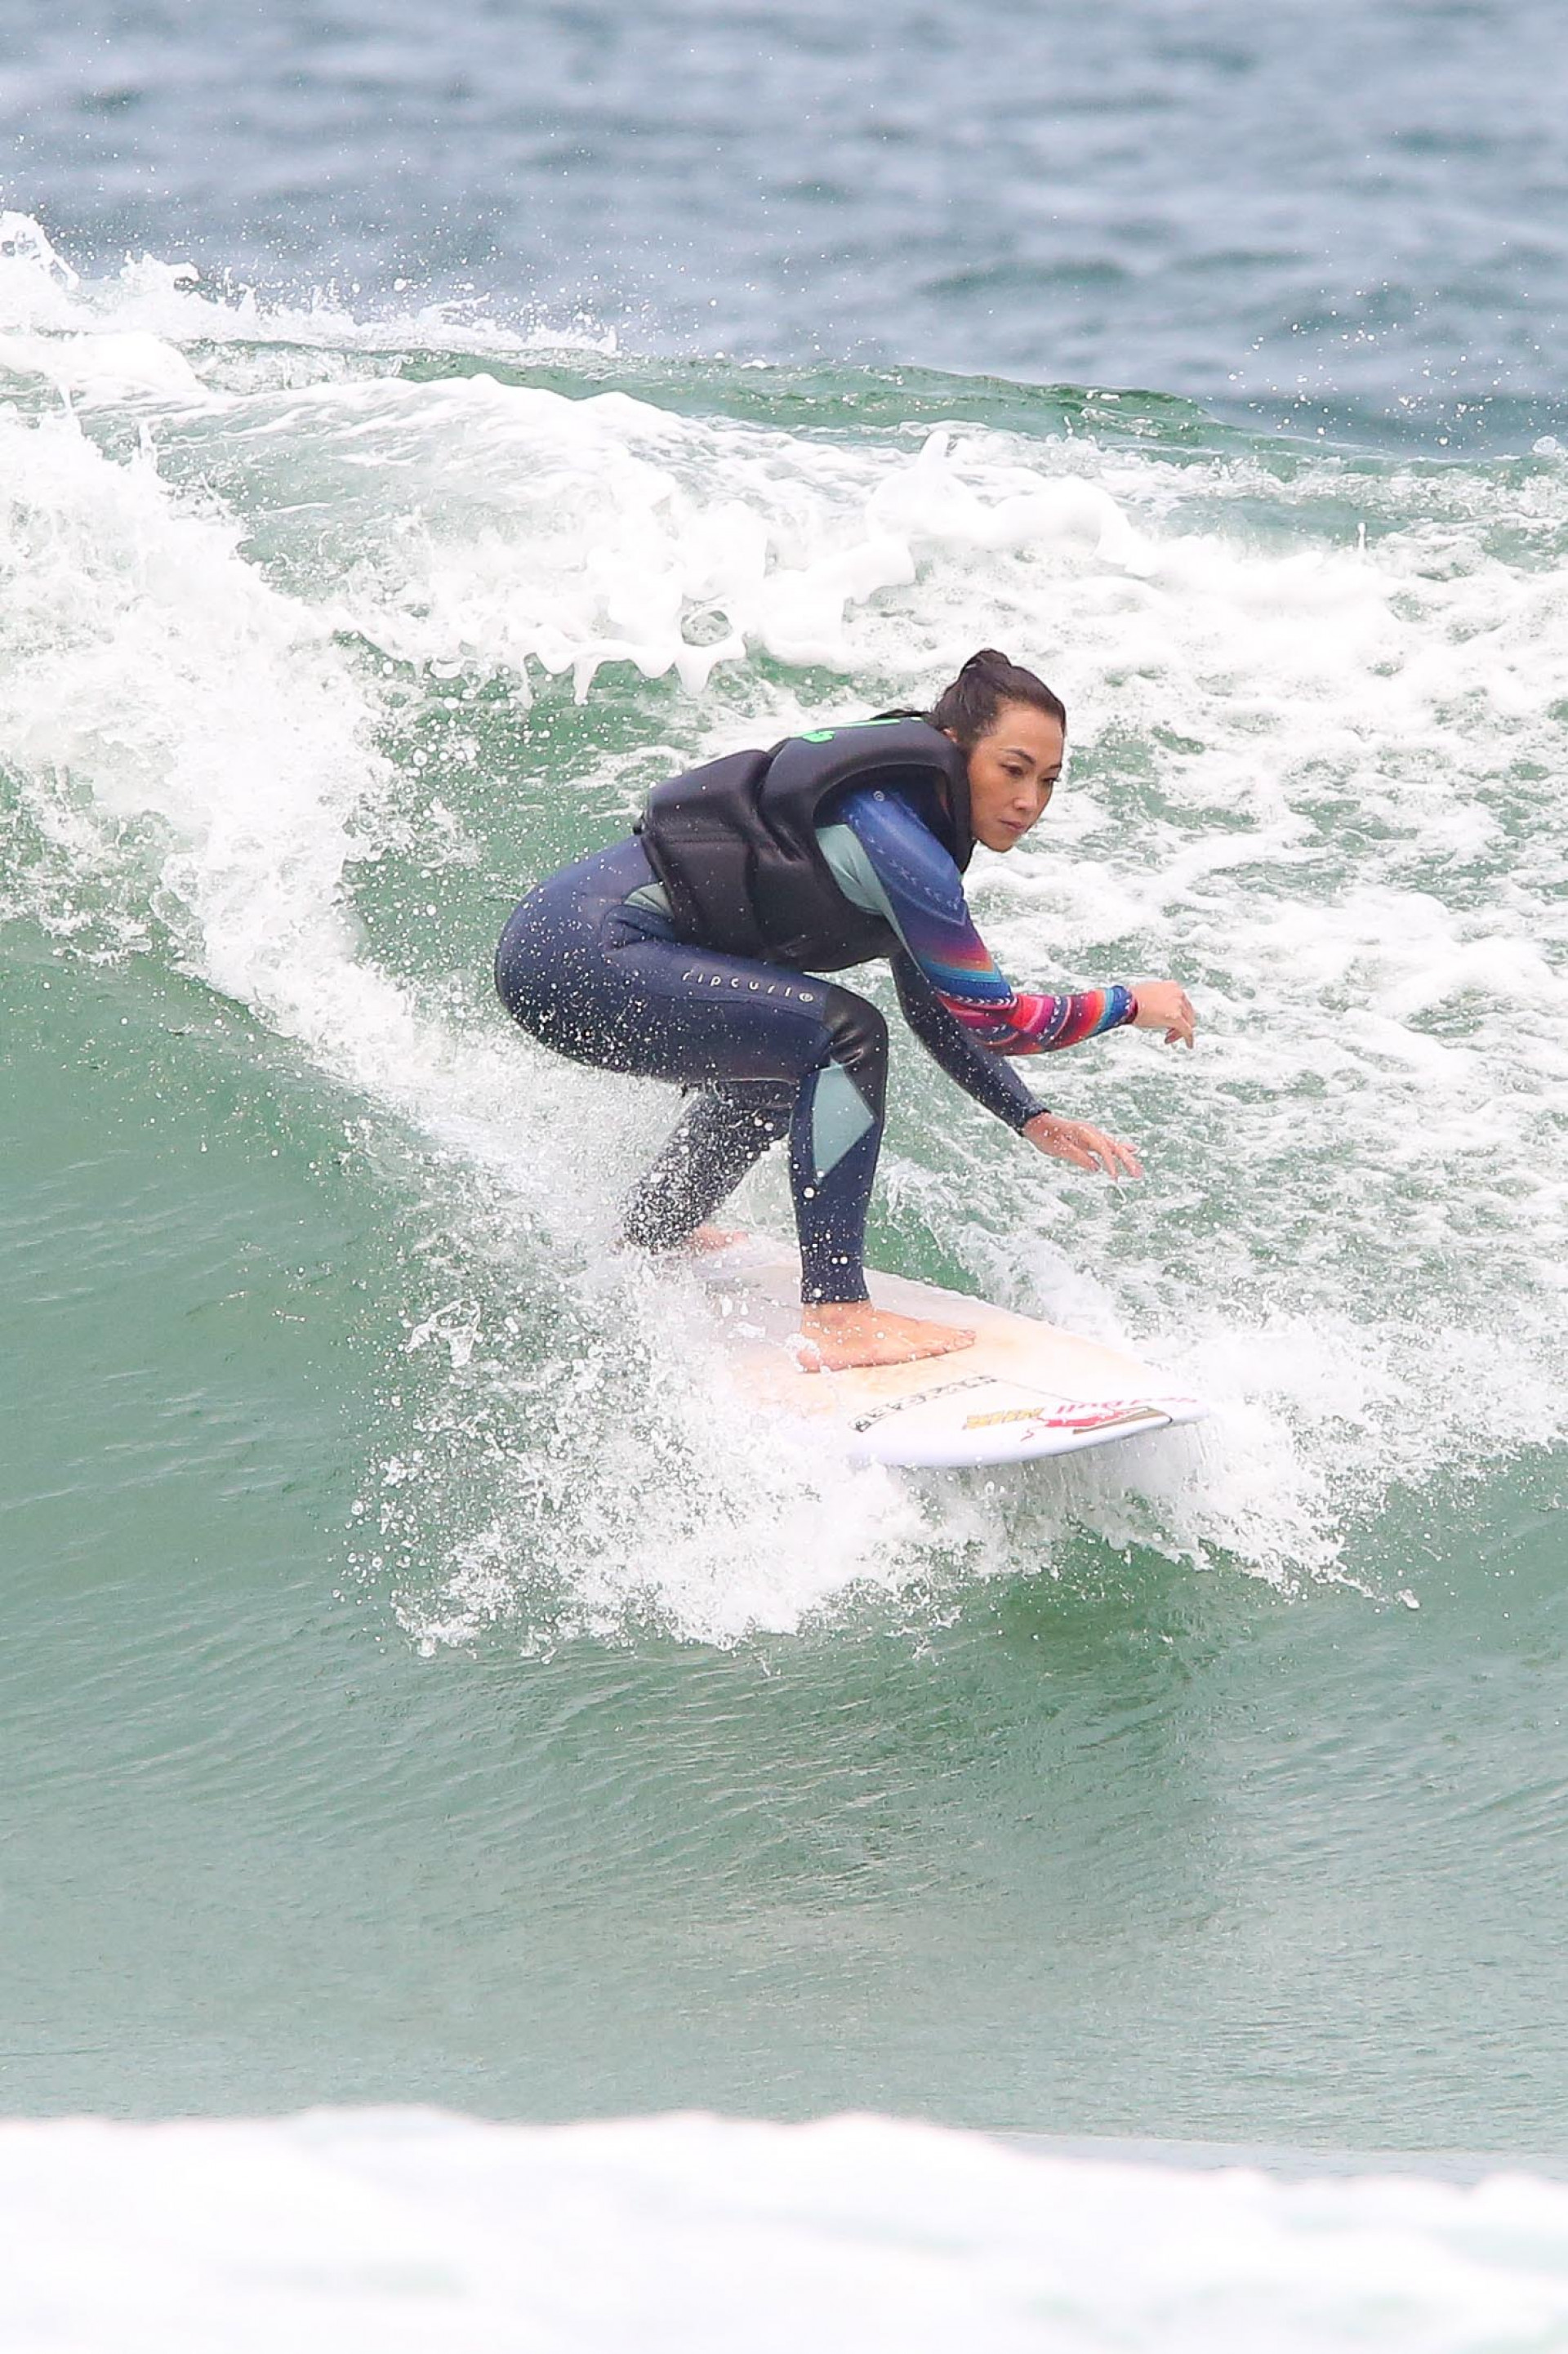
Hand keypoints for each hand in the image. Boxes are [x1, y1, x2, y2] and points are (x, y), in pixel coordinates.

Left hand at [1023, 1111, 1141, 1180]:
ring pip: (1114, 1147)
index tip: (1115, 1177)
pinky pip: (1109, 1146)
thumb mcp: (1058, 1148)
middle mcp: (1092, 1132)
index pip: (1103, 1149)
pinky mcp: (1091, 1140)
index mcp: (1084, 1132)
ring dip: (1127, 1159)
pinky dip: (1120, 1150)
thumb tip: (1097, 1168)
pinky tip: (1132, 1151)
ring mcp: (1092, 1135)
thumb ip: (1078, 1156)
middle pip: (1114, 1147)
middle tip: (1138, 1174)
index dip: (1111, 1163)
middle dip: (1127, 1161)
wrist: (1038, 1124)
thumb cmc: (1046, 1136)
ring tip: (1138, 1172)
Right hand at [1130, 980, 1195, 1047]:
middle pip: (1188, 1012)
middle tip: (1170, 1032)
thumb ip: (1158, 1000)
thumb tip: (1157, 1009)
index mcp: (1172, 986)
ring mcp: (1178, 1005)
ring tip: (1169, 1038)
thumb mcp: (1148, 995)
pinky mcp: (1176, 1018)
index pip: (1183, 1002)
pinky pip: (1187, 1031)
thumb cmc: (1131, 999)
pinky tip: (1188, 1045)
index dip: (1179, 1014)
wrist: (1125, 1002)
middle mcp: (1178, 994)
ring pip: (1189, 1022)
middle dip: (1181, 1023)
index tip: (1170, 1021)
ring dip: (1180, 1031)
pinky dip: (1189, 1039)